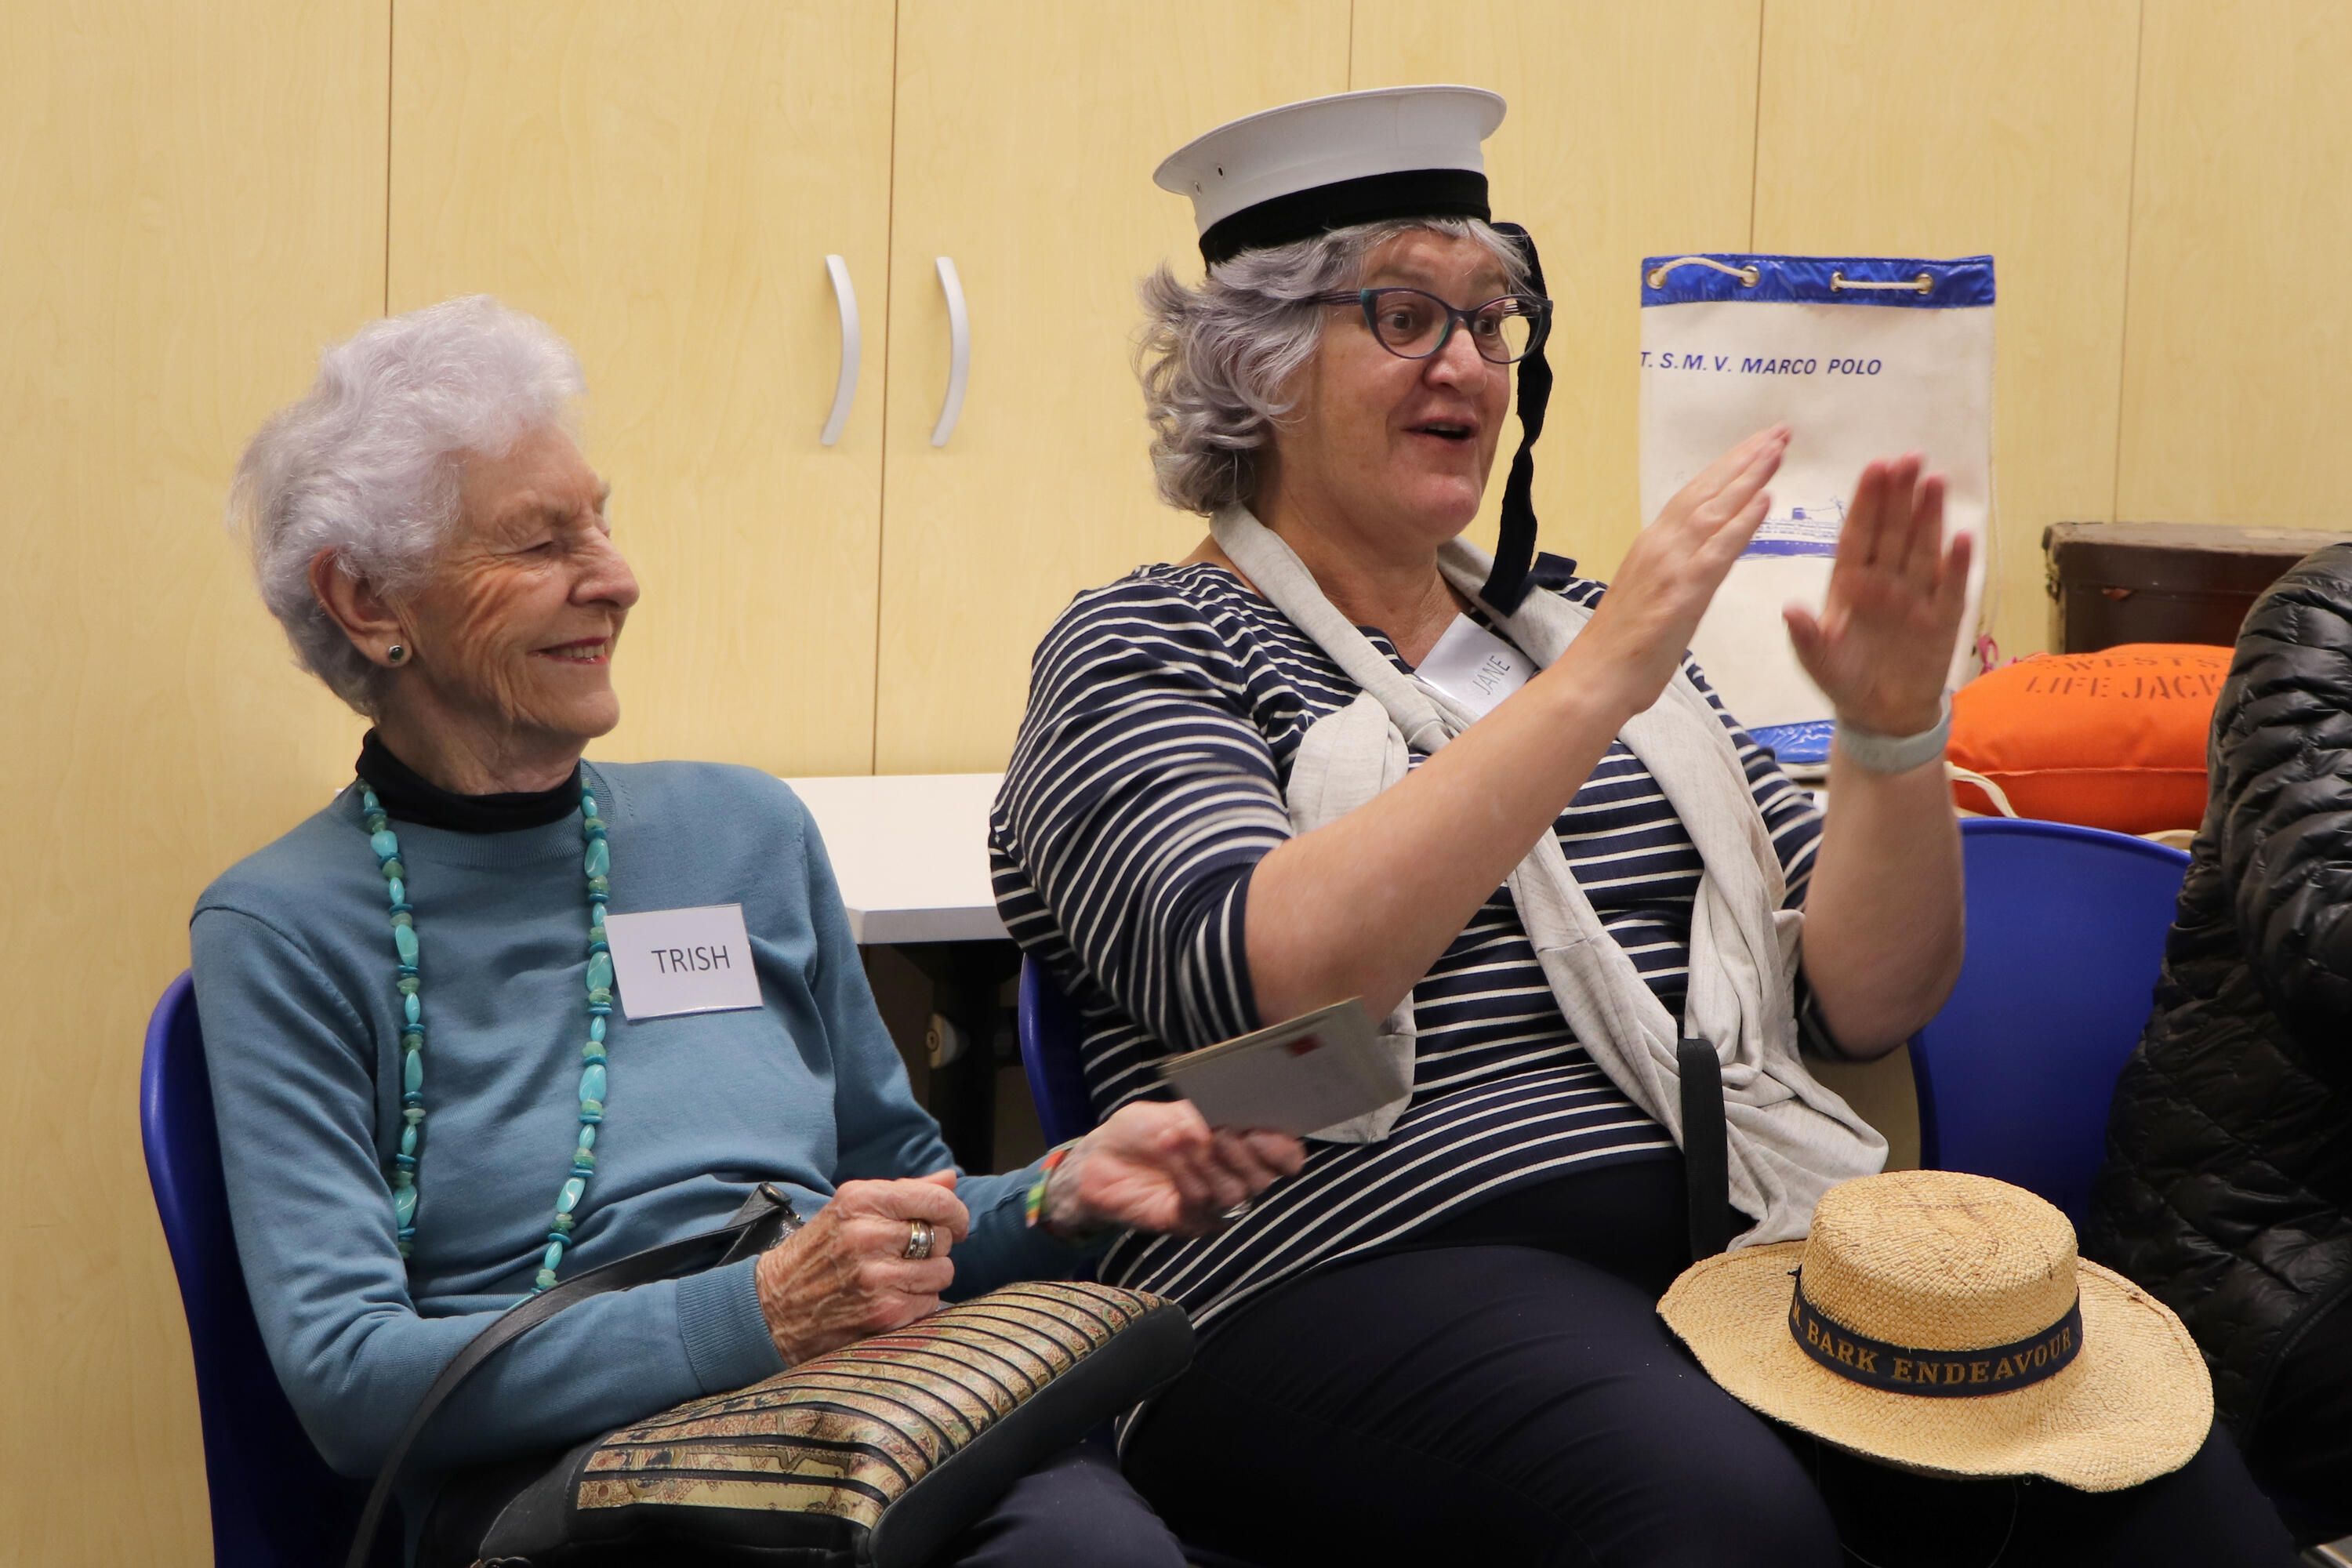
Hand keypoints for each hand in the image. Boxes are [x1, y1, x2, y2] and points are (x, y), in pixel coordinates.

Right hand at [753, 1170, 967, 1362]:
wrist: (772, 1307)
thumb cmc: (817, 1253)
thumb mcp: (850, 1209)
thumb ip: (904, 1191)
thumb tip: (950, 1180)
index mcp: (860, 1200)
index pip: (936, 1199)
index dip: (955, 1212)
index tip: (954, 1223)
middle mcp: (867, 1235)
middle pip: (942, 1236)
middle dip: (935, 1245)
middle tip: (909, 1253)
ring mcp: (876, 1277)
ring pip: (943, 1271)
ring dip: (929, 1276)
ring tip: (899, 1277)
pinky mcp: (883, 1313)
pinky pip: (930, 1303)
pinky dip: (918, 1303)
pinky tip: (891, 1298)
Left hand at [1047, 1102, 1304, 1238]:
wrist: (1100, 1157)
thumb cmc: (1143, 1131)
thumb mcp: (1180, 1111)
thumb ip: (1212, 1117)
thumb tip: (1234, 1123)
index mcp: (1244, 1149)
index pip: (1286, 1158)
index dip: (1282, 1149)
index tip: (1259, 1131)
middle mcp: (1235, 1180)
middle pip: (1262, 1180)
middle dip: (1241, 1152)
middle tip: (1216, 1130)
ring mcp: (1213, 1207)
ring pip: (1233, 1194)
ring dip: (1205, 1161)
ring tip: (1177, 1136)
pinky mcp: (1187, 1222)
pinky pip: (1200, 1204)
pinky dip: (1185, 1174)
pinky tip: (1168, 1152)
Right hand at [1570, 425, 1787, 721]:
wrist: (1595, 678)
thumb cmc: (1621, 649)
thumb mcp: (1652, 597)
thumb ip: (1676, 572)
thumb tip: (1699, 561)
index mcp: (1652, 545)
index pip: (1694, 495)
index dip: (1727, 467)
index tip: (1757, 445)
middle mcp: (1659, 544)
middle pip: (1707, 490)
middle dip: (1745, 458)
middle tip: (1779, 431)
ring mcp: (1670, 565)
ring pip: (1714, 509)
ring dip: (1749, 476)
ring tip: (1779, 450)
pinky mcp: (1682, 591)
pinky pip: (1718, 549)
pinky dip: (1742, 521)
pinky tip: (1765, 499)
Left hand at [1783, 455, 1971, 736]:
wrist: (1881, 715)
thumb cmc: (1844, 680)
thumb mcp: (1818, 662)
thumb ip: (1806, 637)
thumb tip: (1790, 609)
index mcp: (1850, 584)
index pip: (1859, 535)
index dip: (1867, 502)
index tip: (1875, 467)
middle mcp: (1884, 581)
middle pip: (1893, 532)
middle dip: (1900, 495)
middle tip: (1909, 458)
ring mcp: (1915, 597)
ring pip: (1923, 548)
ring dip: (1930, 517)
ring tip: (1935, 481)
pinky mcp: (1942, 619)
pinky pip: (1951, 588)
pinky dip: (1957, 565)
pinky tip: (1963, 537)